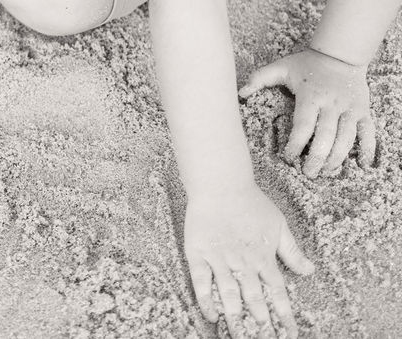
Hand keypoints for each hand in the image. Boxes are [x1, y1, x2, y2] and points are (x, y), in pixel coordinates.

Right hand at [186, 184, 313, 336]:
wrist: (220, 184)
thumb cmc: (251, 202)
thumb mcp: (279, 225)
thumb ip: (292, 251)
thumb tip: (310, 271)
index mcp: (264, 257)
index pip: (277, 293)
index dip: (284, 315)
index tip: (290, 333)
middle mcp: (243, 262)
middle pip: (254, 300)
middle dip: (261, 323)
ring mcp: (220, 259)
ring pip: (230, 295)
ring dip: (236, 317)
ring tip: (241, 335)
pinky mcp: (198, 254)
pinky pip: (202, 282)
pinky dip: (207, 300)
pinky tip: (213, 316)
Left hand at [239, 48, 374, 176]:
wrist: (340, 55)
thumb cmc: (306, 64)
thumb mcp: (281, 67)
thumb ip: (259, 78)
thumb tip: (241, 93)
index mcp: (311, 96)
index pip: (304, 125)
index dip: (296, 144)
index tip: (288, 157)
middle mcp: (332, 104)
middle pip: (326, 136)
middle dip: (317, 158)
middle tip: (308, 173)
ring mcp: (350, 108)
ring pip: (347, 138)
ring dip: (338, 158)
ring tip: (327, 172)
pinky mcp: (363, 111)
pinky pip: (368, 132)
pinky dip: (367, 149)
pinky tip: (362, 165)